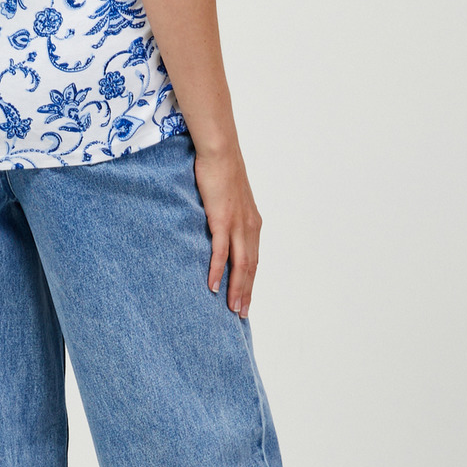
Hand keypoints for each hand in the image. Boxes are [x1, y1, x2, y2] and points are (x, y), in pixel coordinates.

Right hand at [194, 142, 260, 316]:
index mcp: (252, 223)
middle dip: (246, 293)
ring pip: (240, 264)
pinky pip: (221, 251)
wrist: (220, 152)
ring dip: (236, 289)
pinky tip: (213, 286)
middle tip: (241, 315)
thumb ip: (226, 216)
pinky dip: (217, 271)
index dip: (250, 282)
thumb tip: (217, 227)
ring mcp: (237, 224)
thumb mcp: (228, 199)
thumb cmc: (221, 171)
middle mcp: (249, 227)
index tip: (246, 300)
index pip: (253, 259)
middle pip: (250, 267)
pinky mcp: (222, 220)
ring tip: (232, 309)